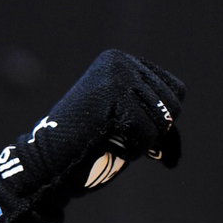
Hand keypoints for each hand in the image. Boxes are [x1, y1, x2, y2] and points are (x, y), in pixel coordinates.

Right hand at [0, 50, 185, 222]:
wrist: (47, 162)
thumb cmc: (87, 148)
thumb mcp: (128, 128)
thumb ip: (155, 122)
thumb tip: (174, 152)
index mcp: (122, 61)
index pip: (176, 91)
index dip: (164, 122)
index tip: (136, 133)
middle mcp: (121, 61)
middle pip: (173, 106)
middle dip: (153, 133)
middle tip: (116, 137)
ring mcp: (117, 75)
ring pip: (163, 121)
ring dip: (140, 143)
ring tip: (107, 138)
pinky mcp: (113, 95)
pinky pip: (149, 134)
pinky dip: (132, 149)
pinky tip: (105, 143)